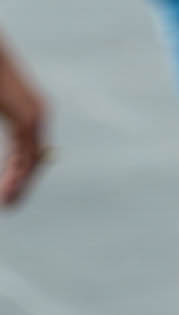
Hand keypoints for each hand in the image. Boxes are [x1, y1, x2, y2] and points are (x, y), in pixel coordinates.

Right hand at [0, 30, 42, 205]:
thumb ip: (11, 119)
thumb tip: (14, 159)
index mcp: (25, 110)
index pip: (28, 150)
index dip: (20, 173)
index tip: (8, 193)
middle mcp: (36, 113)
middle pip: (34, 157)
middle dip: (22, 182)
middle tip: (10, 204)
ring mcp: (35, 114)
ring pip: (32, 159)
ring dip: (20, 183)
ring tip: (8, 203)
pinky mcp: (27, 116)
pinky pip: (26, 152)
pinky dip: (18, 174)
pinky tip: (7, 190)